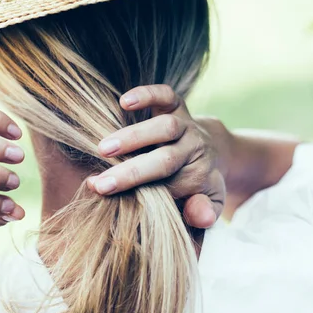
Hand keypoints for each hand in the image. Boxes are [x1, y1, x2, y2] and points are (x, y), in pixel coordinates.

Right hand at [87, 85, 230, 228]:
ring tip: (103, 149)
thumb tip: (201, 218)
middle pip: (166, 161)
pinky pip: (167, 96)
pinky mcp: (178, 105)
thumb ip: (204, 211)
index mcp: (198, 176)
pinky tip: (124, 102)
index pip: (167, 188)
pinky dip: (148, 95)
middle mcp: (194, 149)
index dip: (135, 192)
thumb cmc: (198, 184)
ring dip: (134, 137)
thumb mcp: (208, 203)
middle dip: (132, 173)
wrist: (212, 152)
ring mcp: (186, 125)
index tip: (102, 195)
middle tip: (100, 183)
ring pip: (166, 127)